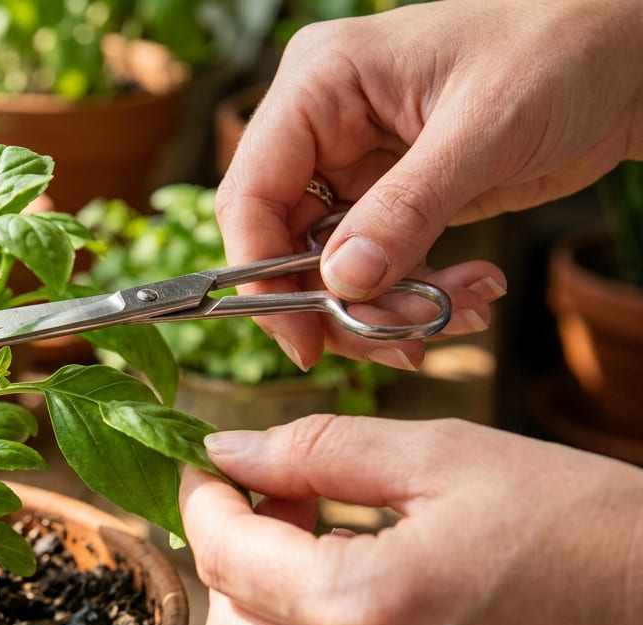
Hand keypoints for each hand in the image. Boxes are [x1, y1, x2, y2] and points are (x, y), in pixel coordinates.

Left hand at [182, 416, 642, 624]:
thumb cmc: (593, 531)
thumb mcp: (452, 460)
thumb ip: (320, 451)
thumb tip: (228, 452)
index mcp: (372, 607)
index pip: (225, 557)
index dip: (203, 503)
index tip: (210, 471)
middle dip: (232, 556)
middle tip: (279, 503)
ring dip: (268, 616)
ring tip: (322, 556)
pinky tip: (361, 618)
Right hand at [215, 0, 642, 369]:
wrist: (630, 56)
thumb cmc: (562, 52)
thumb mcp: (484, 130)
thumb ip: (407, 209)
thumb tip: (343, 282)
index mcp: (318, 84)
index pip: (251, 193)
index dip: (262, 273)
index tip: (303, 339)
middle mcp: (322, 124)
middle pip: (284, 242)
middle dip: (339, 301)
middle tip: (402, 341)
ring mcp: (354, 163)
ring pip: (330, 266)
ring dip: (386, 307)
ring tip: (457, 314)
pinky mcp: (392, 197)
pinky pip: (376, 266)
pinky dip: (415, 296)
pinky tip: (473, 293)